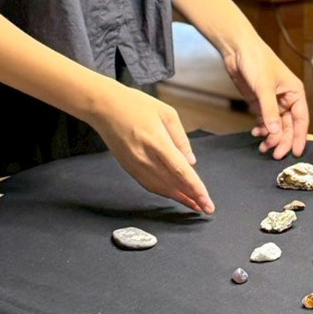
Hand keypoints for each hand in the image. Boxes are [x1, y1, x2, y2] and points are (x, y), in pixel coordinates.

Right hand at [89, 82, 212, 212]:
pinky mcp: (129, 168)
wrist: (105, 107)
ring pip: (161, 189)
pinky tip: (174, 194)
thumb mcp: (167, 113)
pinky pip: (149, 185)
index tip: (207, 203)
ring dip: (179, 198)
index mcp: (158, 143)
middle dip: (192, 199)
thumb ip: (181, 139)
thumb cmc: (136, 105)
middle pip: (173, 185)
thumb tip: (191, 162)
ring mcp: (135, 166)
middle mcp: (146, 159)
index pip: (182, 173)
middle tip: (206, 208)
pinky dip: (164, 192)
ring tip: (194, 205)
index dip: (196, 190)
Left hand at [222, 39, 308, 158]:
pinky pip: (265, 122)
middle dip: (283, 140)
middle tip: (275, 154)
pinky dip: (262, 130)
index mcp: (295, 92)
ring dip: (271, 137)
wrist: (238, 50)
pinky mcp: (260, 103)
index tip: (296, 153)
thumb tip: (275, 132)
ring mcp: (273, 102)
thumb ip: (269, 111)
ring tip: (263, 147)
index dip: (300, 137)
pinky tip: (256, 134)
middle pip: (289, 126)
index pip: (301, 119)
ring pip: (277, 126)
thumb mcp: (264, 87)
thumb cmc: (257, 60)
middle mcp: (287, 98)